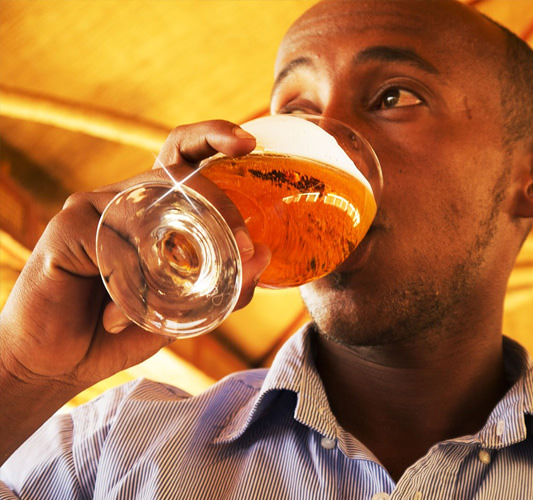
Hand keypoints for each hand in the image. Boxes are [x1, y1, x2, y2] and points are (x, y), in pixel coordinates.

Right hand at [0, 120, 268, 458]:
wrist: (61, 363)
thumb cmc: (123, 330)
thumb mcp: (188, 312)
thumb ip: (227, 286)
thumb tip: (265, 256)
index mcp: (154, 206)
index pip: (184, 155)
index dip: (213, 137)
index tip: (248, 142)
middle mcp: (125, 197)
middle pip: (178, 176)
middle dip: (221, 208)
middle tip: (245, 249)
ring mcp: (93, 205)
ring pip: (150, 211)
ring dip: (171, 262)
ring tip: (167, 302)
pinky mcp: (66, 225)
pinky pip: (116, 244)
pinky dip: (131, 284)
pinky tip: (123, 315)